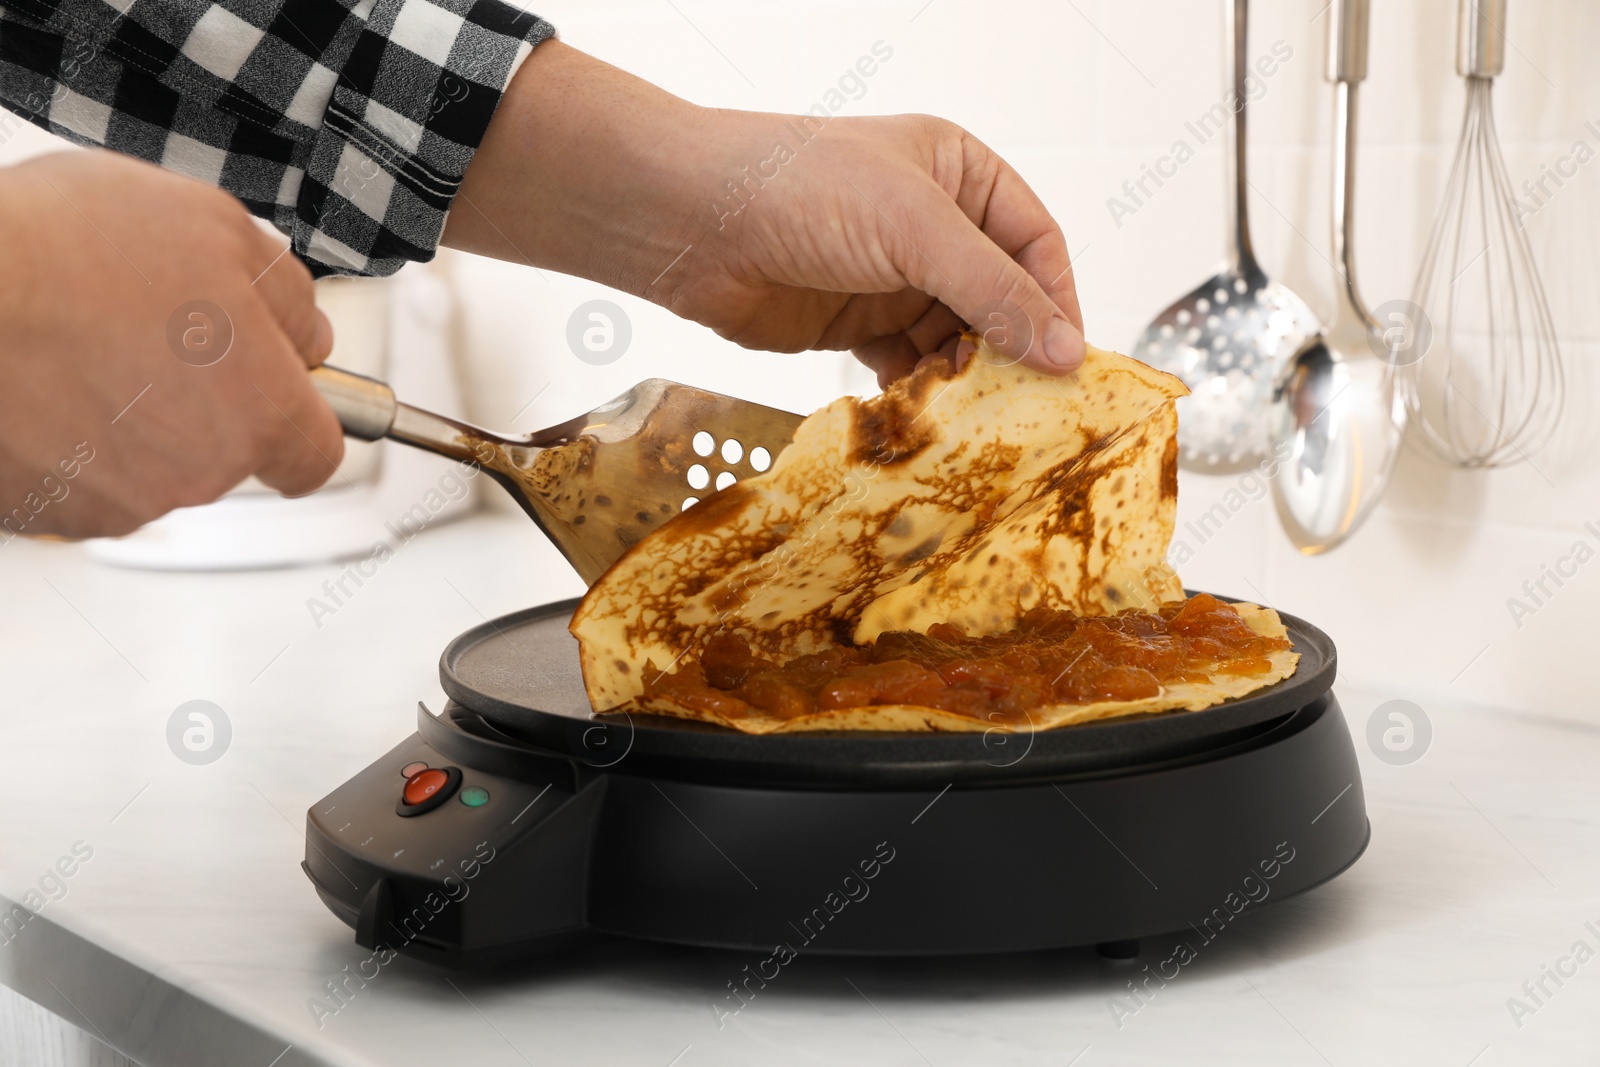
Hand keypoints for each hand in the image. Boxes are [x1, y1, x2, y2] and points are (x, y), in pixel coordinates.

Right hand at [0, 151, 340, 538]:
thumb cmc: (60, 251)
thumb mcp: (212, 227)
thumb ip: (283, 293)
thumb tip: (307, 334)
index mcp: (258, 411)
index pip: (313, 455)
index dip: (297, 418)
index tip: (278, 394)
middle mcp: (197, 473)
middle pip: (224, 451)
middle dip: (198, 399)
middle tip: (145, 331)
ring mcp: (117, 501)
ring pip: (146, 466)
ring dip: (126, 417)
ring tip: (79, 345)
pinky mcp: (45, 512)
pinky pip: (75, 479)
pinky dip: (64, 439)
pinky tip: (40, 379)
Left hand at [446, 42, 1083, 385]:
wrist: (694, 223)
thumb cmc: (802, 189)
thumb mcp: (916, 230)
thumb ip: (994, 291)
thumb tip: (1065, 350)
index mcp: (960, 175)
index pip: (1036, 243)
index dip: (1057, 301)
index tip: (1071, 362)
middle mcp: (932, 225)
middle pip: (999, 299)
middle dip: (1013, 350)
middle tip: (1031, 407)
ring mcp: (892, 277)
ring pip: (954, 339)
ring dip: (965, 380)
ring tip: (976, 418)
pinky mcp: (855, 324)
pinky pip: (908, 366)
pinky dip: (920, 393)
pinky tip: (923, 416)